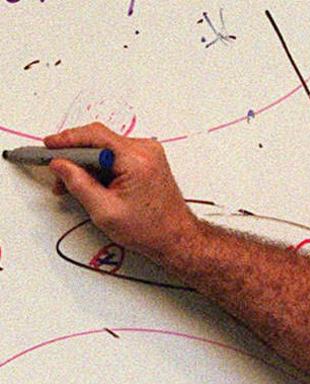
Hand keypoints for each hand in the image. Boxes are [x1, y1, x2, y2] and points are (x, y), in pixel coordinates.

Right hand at [44, 122, 198, 261]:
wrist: (176, 237)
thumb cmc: (150, 229)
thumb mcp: (104, 210)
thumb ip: (78, 184)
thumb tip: (60, 165)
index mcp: (137, 159)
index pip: (94, 135)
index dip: (66, 139)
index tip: (48, 146)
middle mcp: (146, 150)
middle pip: (99, 140)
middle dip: (74, 157)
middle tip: (58, 174)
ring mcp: (149, 153)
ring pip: (106, 148)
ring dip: (87, 164)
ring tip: (75, 185)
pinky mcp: (148, 159)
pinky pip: (116, 154)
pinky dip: (101, 166)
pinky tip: (92, 182)